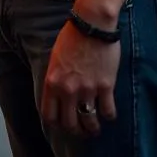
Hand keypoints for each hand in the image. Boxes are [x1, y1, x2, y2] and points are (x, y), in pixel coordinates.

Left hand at [41, 21, 119, 136]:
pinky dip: (108, 115)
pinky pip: (108, 112)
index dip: (55, 124)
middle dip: (75, 130)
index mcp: (52, 82)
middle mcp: (68, 89)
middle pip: (70, 124)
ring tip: (94, 127)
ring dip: (92, 128)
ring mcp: (87, 89)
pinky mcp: (105, 87)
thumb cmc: (70, 39)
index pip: (49, 115)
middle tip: (80, 128)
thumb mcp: (54, 59)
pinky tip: (107, 111)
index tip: (61, 124)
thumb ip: (55, 79)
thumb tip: (57, 95)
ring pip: (90, 123)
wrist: (90, 26)